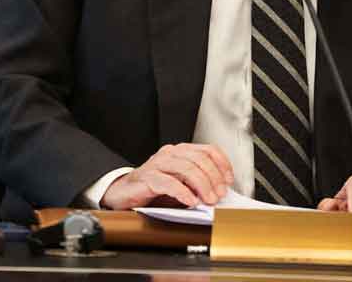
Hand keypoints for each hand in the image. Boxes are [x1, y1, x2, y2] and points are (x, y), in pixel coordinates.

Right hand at [100, 142, 234, 209]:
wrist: (123, 193)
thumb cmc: (153, 189)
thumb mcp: (180, 184)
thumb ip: (197, 184)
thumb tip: (219, 192)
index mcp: (181, 152)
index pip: (208, 150)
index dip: (222, 164)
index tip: (229, 180)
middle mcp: (171, 153)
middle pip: (200, 159)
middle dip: (214, 178)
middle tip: (219, 194)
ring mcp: (158, 164)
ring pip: (186, 168)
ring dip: (202, 185)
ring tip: (208, 199)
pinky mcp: (147, 177)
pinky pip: (168, 182)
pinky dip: (182, 192)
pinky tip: (190, 201)